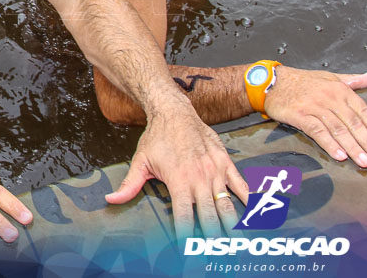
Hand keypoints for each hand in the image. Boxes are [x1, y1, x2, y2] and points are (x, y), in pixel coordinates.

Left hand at [106, 101, 248, 239]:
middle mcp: (199, 178)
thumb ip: (129, 184)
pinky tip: (254, 215)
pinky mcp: (225, 162)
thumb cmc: (156, 137)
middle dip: (214, 238)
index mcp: (178, 181)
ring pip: (227, 205)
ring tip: (236, 243)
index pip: (185, 216)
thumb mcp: (140, 161)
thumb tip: (112, 200)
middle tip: (217, 254)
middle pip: (210, 216)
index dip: (187, 236)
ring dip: (232, 225)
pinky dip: (249, 201)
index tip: (189, 251)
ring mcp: (215, 170)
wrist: (174, 112)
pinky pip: (241, 185)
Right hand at [264, 66, 366, 167]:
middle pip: (352, 123)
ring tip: (363, 161)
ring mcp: (314, 106)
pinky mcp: (299, 115)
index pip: (363, 112)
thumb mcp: (331, 77)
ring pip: (337, 129)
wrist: (272, 81)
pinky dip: (329, 144)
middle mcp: (329, 97)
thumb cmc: (303, 81)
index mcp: (340, 89)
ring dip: (352, 147)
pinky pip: (317, 131)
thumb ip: (356, 79)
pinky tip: (339, 155)